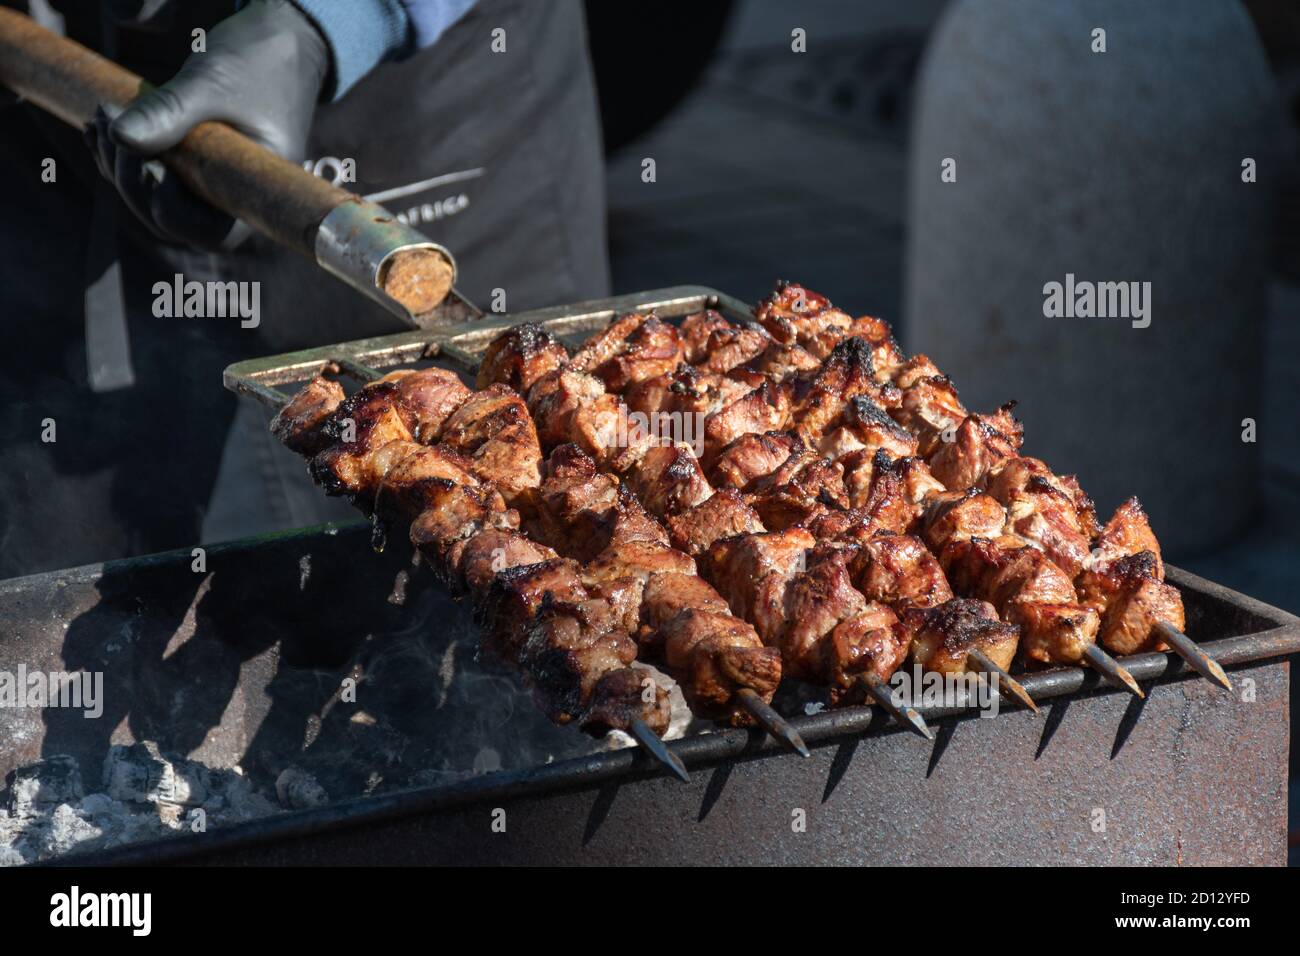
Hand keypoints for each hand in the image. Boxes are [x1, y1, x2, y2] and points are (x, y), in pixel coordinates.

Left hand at [85, 0, 329, 250]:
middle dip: (133, 180)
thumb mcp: (214, 83)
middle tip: (110, 126)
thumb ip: (170, 112)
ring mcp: (215, 182)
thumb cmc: (261, 61)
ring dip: (121, 167)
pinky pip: (155, 175)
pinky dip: (125, 155)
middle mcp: (238, 196)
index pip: (212, 232)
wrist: (282, 39)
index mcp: (259, 191)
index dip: (171, 209)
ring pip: (156, 199)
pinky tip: (101, 126)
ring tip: (101, 119)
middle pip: (174, 220)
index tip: (149, 164)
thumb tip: (119, 138)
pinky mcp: (198, 163)